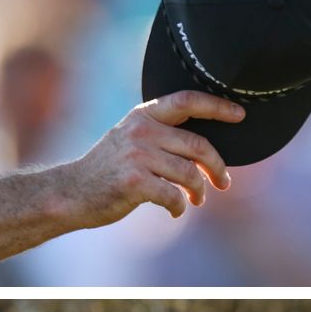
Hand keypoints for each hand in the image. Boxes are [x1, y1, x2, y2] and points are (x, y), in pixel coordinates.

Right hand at [60, 92, 242, 226]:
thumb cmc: (109, 169)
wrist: (71, 193)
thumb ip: (162, 135)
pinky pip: (174, 196)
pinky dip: (180, 207)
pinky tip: (175, 210)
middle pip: (198, 145)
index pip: (187, 101)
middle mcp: (141, 130)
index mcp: (144, 115)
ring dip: (199, 192)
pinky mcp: (134, 182)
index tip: (240, 114)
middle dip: (218, 167)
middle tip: (224, 183)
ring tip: (196, 200)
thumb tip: (206, 151)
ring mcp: (137, 155)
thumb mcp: (131, 139)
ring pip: (190, 174)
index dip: (217, 106)